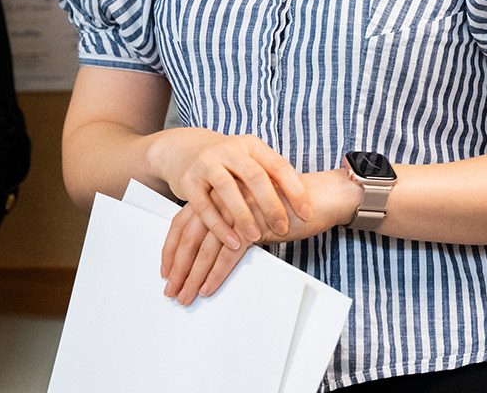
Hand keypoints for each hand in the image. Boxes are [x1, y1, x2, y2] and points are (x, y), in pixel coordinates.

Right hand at [147, 129, 310, 253]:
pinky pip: (204, 205)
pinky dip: (219, 226)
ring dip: (243, 216)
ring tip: (256, 237)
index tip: (307, 213)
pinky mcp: (188, 181)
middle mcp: (230, 151)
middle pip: (255, 177)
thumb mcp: (252, 161)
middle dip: (271, 205)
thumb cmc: (229, 163)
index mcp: (252, 146)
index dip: (295, 190)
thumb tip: (306, 205)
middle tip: (283, 229)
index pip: (278, 166)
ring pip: (227, 189)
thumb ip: (272, 179)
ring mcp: (207, 163)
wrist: (186, 150)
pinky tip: (232, 241)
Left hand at [158, 169, 359, 304]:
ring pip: (207, 247)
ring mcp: (238, 210)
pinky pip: (229, 254)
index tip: (165, 269)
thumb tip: (209, 248)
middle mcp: (225, 198)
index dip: (172, 247)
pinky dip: (216, 274)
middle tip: (170, 288)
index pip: (185, 220)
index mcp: (221, 192)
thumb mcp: (251, 209)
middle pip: (190, 235)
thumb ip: (231, 221)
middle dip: (178, 266)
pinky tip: (208, 288)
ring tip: (185, 294)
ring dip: (193, 275)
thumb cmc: (288, 204)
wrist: (321, 196)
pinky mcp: (254, 224)